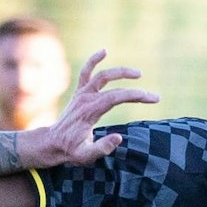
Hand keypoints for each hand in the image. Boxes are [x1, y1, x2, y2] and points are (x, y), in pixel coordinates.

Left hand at [23, 51, 159, 169]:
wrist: (52, 143)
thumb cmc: (70, 150)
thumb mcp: (85, 156)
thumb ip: (102, 148)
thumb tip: (119, 138)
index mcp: (90, 111)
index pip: (117, 97)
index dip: (136, 96)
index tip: (152, 98)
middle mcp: (86, 99)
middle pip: (115, 88)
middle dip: (136, 91)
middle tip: (153, 96)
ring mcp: (82, 94)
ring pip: (102, 75)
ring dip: (121, 72)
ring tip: (138, 74)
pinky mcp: (79, 92)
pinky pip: (86, 72)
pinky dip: (94, 61)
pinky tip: (104, 51)